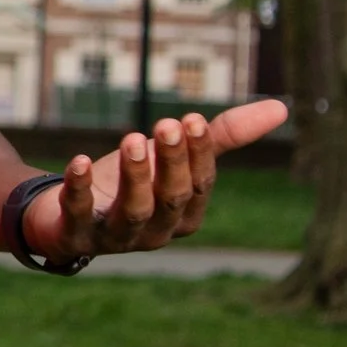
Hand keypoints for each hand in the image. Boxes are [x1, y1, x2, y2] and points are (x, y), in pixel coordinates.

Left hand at [23, 98, 289, 258]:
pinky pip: (79, 214)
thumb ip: (219, 137)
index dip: (198, 154)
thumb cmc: (130, 184)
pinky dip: (81, 188)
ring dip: (136, 174)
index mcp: (184, 215)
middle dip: (171, 162)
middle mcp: (156, 231)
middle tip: (165, 125)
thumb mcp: (172, 157)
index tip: (191, 119)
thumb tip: (281, 108)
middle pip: (172, 198)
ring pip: (134, 210)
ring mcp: (115, 237)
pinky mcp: (75, 234)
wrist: (65, 215)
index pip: (200, 185)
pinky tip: (80, 161)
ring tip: (132, 138)